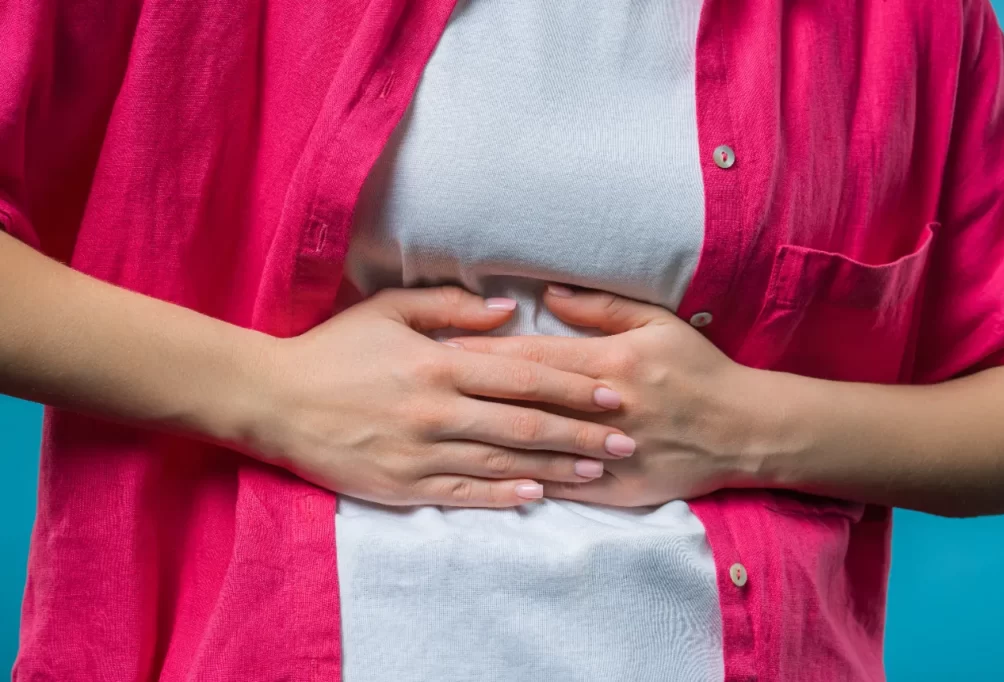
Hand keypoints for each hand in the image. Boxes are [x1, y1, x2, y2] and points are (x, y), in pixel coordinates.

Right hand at [247, 287, 634, 507]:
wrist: (272, 400)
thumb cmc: (333, 349)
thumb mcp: (389, 311)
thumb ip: (453, 307)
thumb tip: (513, 310)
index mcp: (439, 364)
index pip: (524, 377)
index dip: (575, 387)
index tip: (614, 394)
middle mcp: (437, 411)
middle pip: (526, 424)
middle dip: (583, 434)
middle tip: (627, 440)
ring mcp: (420, 453)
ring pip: (504, 462)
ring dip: (557, 468)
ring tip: (599, 471)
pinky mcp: (401, 486)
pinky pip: (464, 493)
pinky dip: (504, 494)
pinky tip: (538, 495)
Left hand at [448, 285, 769, 505]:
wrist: (744, 430)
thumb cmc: (698, 368)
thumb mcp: (658, 324)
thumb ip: (602, 308)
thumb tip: (549, 296)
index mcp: (611, 361)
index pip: (532, 356)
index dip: (483, 351)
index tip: (439, 347)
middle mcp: (604, 406)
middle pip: (524, 399)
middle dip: (470, 392)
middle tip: (424, 388)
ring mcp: (609, 450)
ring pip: (536, 446)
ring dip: (487, 438)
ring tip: (443, 430)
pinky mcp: (617, 487)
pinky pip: (561, 484)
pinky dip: (524, 480)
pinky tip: (488, 479)